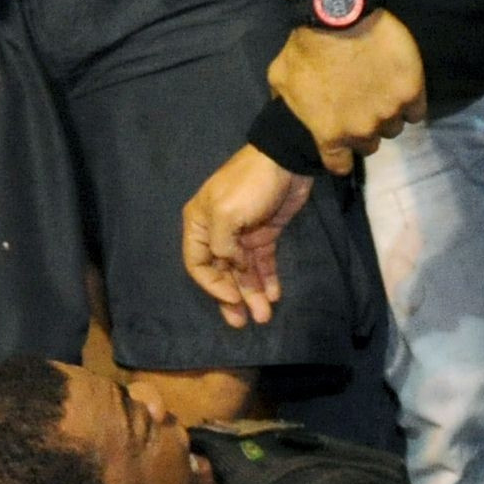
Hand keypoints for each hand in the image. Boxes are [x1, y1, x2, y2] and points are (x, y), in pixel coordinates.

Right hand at [182, 146, 313, 326]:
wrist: (287, 160)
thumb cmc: (250, 185)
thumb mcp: (227, 214)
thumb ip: (221, 246)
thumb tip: (230, 267)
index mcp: (200, 224)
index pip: (197, 264)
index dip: (212, 286)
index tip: (232, 298)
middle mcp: (217, 232)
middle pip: (221, 273)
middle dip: (233, 298)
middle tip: (244, 322)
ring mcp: (242, 234)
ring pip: (244, 271)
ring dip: (253, 293)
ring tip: (264, 315)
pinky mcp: (265, 234)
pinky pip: (263, 262)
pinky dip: (267, 279)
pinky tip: (274, 294)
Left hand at [267, 11, 426, 171]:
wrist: (338, 15)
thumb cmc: (305, 46)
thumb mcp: (281, 79)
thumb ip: (286, 102)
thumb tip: (287, 109)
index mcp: (330, 134)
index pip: (340, 165)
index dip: (341, 155)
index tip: (343, 143)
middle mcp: (362, 131)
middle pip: (370, 145)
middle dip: (365, 130)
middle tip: (362, 108)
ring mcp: (389, 112)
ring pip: (394, 127)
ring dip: (388, 115)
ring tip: (381, 93)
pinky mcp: (411, 92)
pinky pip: (416, 111)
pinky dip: (410, 102)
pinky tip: (400, 87)